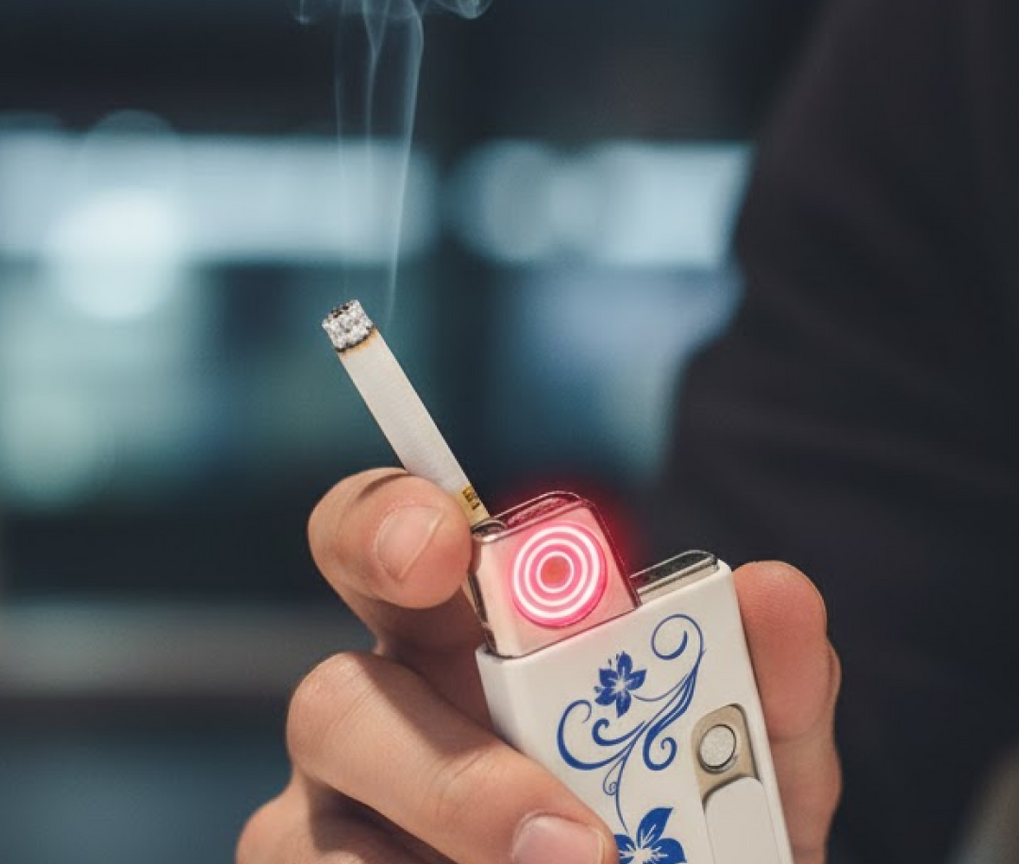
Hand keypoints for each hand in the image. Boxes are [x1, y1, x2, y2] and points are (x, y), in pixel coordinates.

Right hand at [237, 469, 840, 863]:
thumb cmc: (691, 838)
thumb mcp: (751, 770)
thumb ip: (764, 684)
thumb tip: (774, 589)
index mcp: (460, 645)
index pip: (375, 541)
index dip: (385, 521)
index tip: (444, 545)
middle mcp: (382, 721)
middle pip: (330, 697)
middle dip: (444, 772)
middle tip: (575, 840)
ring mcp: (334, 828)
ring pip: (308, 837)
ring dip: (450, 857)